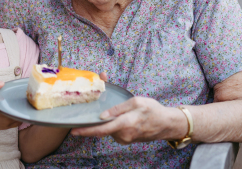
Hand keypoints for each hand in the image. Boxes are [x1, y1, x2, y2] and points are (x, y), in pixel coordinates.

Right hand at [0, 79, 20, 131]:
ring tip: (21, 106)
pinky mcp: (5, 127)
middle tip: (24, 99)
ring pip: (20, 118)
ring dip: (22, 112)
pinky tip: (17, 113)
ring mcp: (7, 123)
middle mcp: (7, 116)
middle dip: (23, 105)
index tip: (23, 94)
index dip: (23, 99)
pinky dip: (19, 119)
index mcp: (3, 106)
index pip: (18, 103)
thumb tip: (3, 84)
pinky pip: (17, 123)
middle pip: (21, 111)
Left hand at [70, 96, 187, 144]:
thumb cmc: (153, 110)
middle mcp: (123, 135)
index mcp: (125, 124)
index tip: (74, 131)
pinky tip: (115, 118)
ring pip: (108, 130)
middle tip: (85, 115)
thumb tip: (102, 116)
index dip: (86, 131)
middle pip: (102, 130)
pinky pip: (114, 131)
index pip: (101, 130)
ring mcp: (125, 139)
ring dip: (104, 123)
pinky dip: (111, 125)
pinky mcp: (127, 139)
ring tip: (107, 113)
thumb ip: (118, 109)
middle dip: (93, 123)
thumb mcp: (136, 102)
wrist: (167, 124)